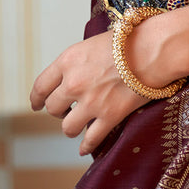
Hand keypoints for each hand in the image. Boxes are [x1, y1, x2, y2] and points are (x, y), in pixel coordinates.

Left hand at [30, 30, 148, 155]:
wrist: (152, 50)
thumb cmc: (126, 41)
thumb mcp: (92, 44)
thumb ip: (77, 62)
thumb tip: (71, 75)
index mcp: (68, 61)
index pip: (40, 85)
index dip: (36, 98)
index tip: (36, 104)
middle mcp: (74, 83)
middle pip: (52, 108)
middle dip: (57, 111)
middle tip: (65, 110)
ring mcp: (91, 102)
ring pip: (68, 127)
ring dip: (72, 127)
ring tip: (79, 124)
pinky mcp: (109, 117)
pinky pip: (91, 139)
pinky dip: (86, 146)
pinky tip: (85, 148)